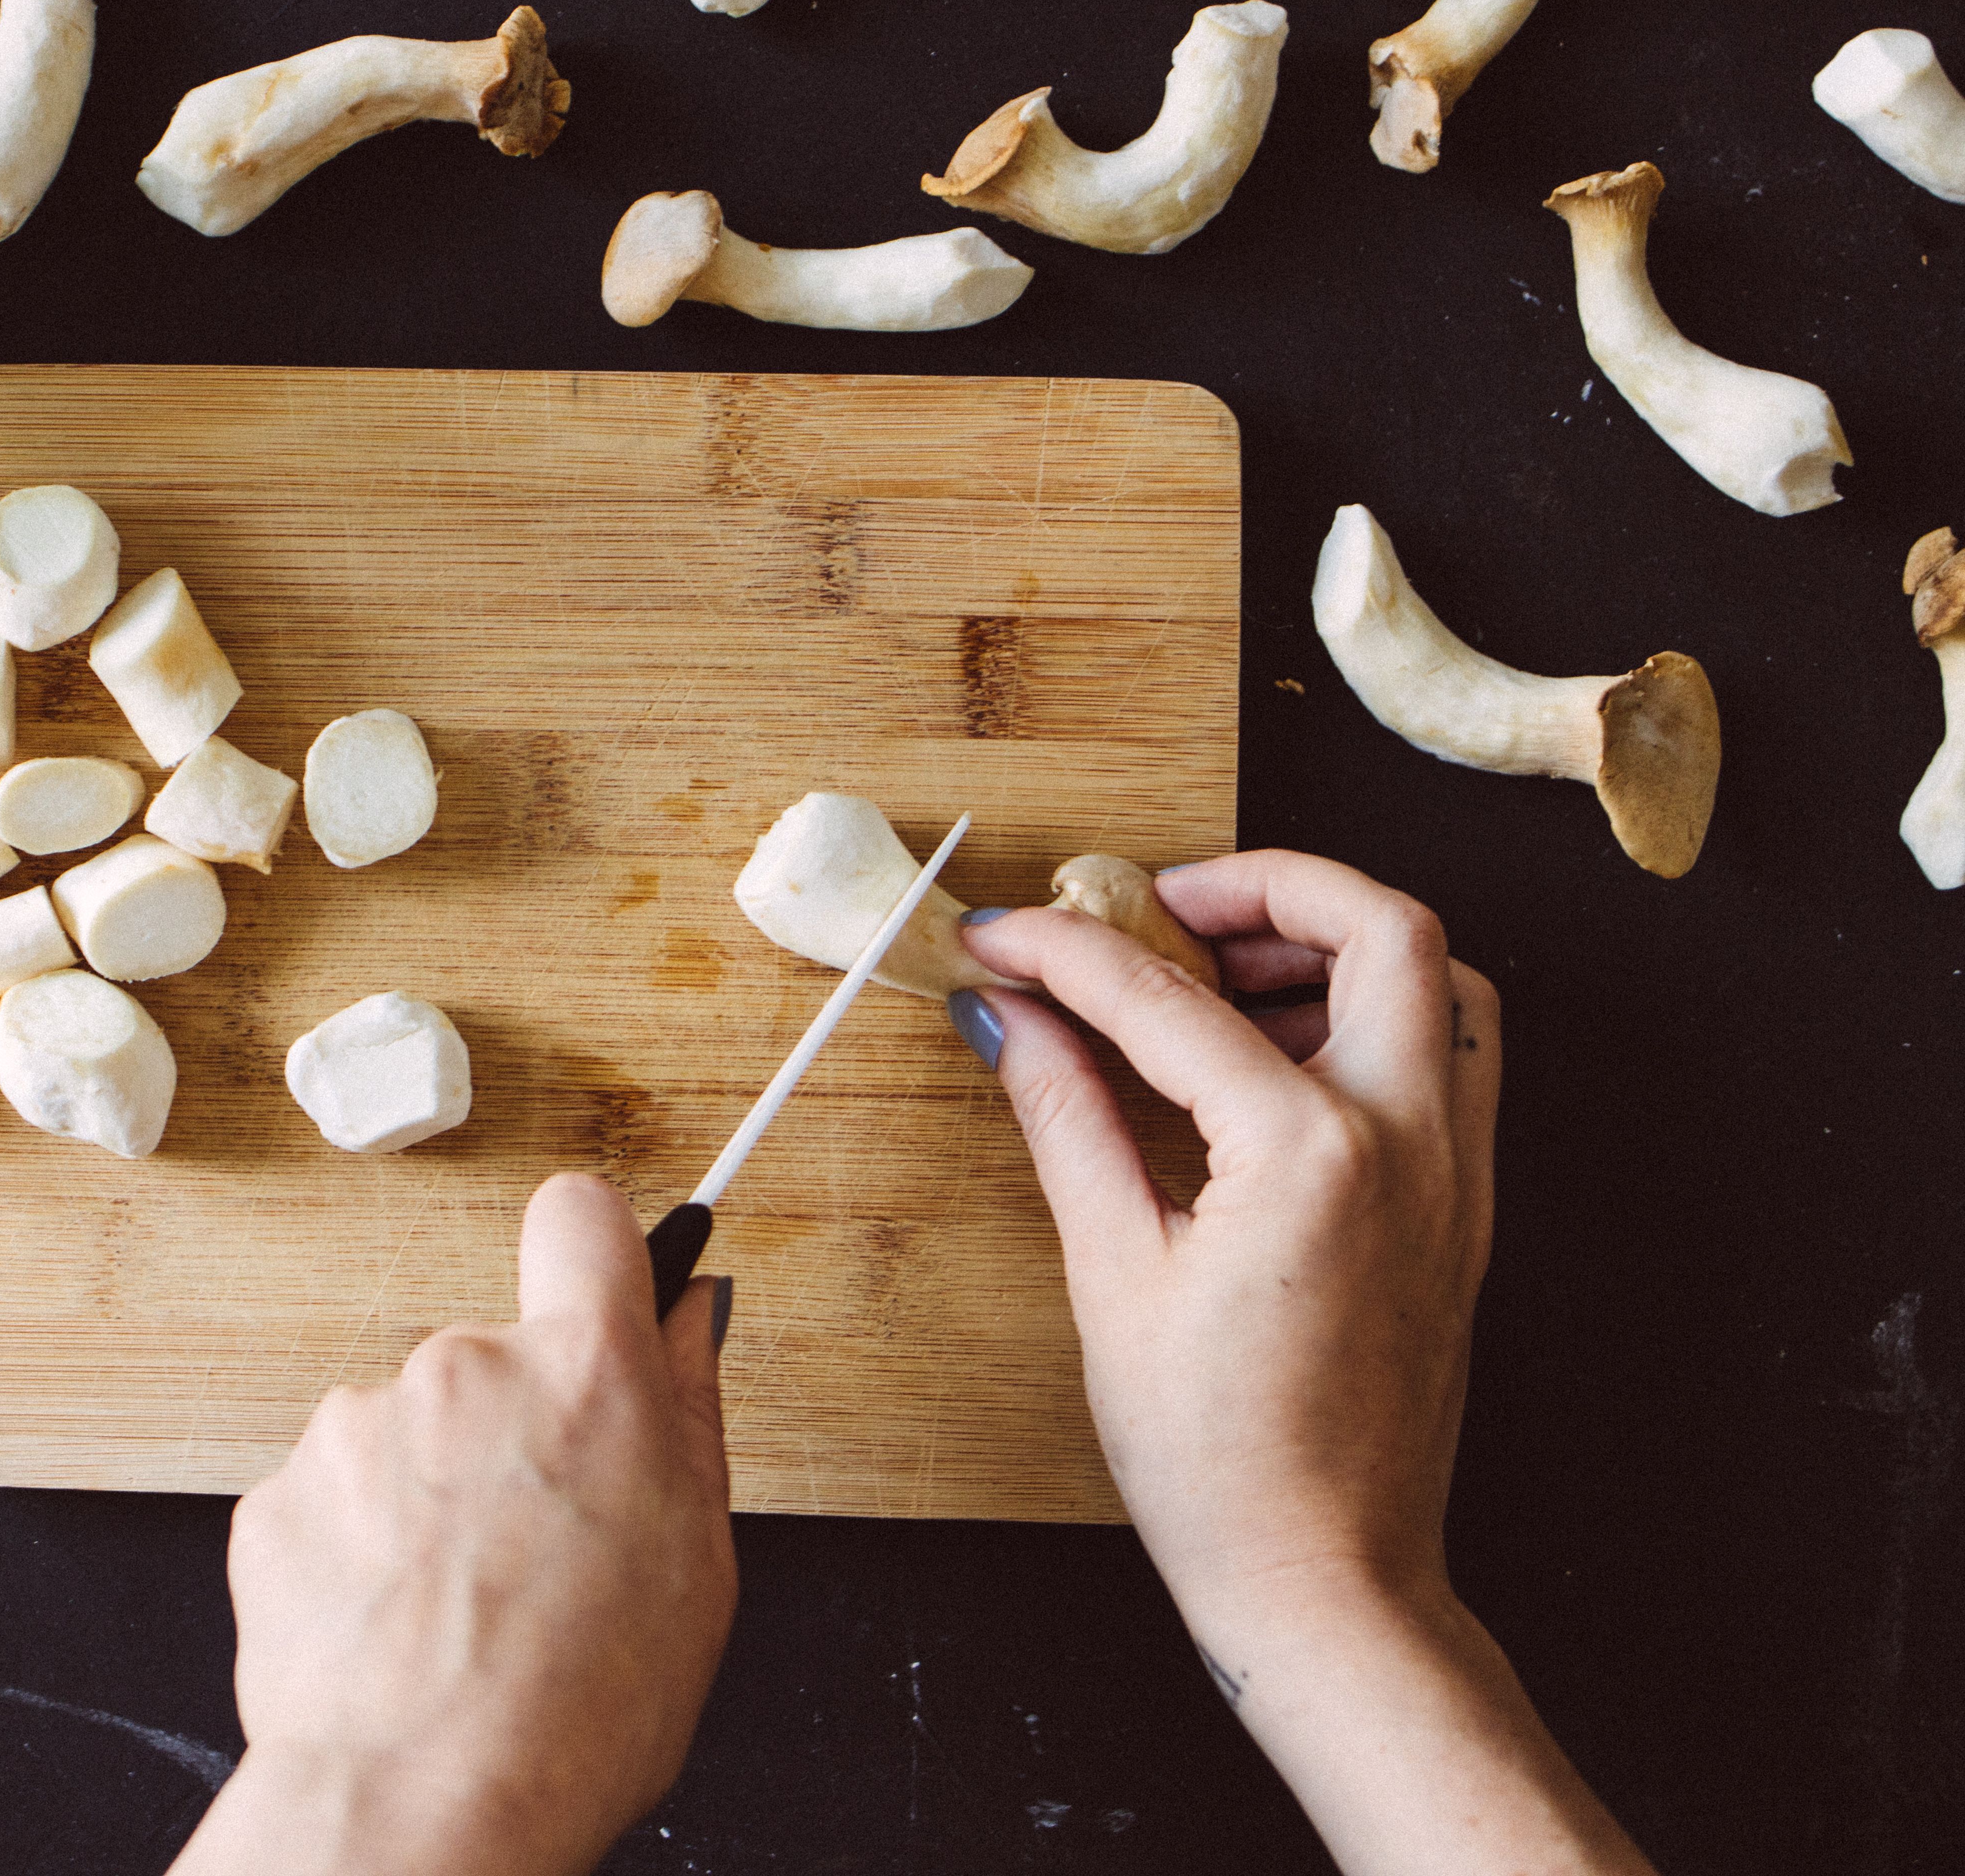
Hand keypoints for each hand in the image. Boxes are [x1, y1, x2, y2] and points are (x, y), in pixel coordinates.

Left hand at [169, 1174, 734, 1875]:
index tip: (599, 1305)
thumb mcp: (699, 1558)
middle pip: (492, 1358)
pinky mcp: (278, 1493)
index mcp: (583, 1372)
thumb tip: (686, 1316)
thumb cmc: (576, 1708)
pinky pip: (334, 1499)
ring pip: (407, 1434)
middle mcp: (461, 1367)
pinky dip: (358, 1552)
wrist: (422, 1804)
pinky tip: (395, 1632)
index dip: (594, 1256)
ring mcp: (355, 1425)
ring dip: (429, 1497)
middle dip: (511, 1432)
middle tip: (536, 1550)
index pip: (583, 1218)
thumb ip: (688, 1409)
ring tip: (460, 1613)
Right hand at [958, 849, 1499, 1617]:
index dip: (1066, 952)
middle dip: (1265, 884)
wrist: (1327, 1580)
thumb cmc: (1217, 1459)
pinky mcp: (1461, 1213)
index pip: (1170, 999)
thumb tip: (1011, 1020)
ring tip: (1219, 975)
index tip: (1003, 939)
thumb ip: (1068, 1118)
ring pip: (1442, 985)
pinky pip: (1447, 1065)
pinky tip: (1270, 1063)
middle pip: (1381, 926)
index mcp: (1310, 1153)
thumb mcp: (1113, 1274)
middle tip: (1158, 905)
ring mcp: (1454, 1178)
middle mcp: (1409, 1143)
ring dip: (1336, 946)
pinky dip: (1371, 1021)